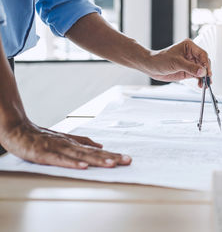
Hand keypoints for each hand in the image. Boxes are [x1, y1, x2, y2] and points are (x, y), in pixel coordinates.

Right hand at [1, 120, 131, 168]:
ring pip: (81, 155)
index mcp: (74, 143)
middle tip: (127, 161)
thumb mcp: (64, 138)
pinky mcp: (44, 154)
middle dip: (111, 157)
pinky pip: (60, 160)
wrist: (17, 130)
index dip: (112, 154)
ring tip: (112, 164)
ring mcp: (57, 148)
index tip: (127, 159)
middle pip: (93, 152)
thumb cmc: (41, 137)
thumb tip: (101, 144)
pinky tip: (84, 166)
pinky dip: (72, 163)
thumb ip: (82, 141)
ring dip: (97, 160)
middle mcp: (69, 144)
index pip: (97, 150)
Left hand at [147, 39, 210, 84]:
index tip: (207, 72)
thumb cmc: (160, 60)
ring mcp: (190, 63)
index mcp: (189, 46)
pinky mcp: (188, 71)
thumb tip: (202, 71)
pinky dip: (200, 80)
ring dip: (204, 78)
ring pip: (202, 70)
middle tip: (208, 80)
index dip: (206, 63)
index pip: (202, 54)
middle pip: (204, 62)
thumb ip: (190, 67)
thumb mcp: (176, 63)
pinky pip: (197, 76)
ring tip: (205, 84)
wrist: (151, 67)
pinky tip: (201, 85)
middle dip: (207, 71)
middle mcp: (191, 54)